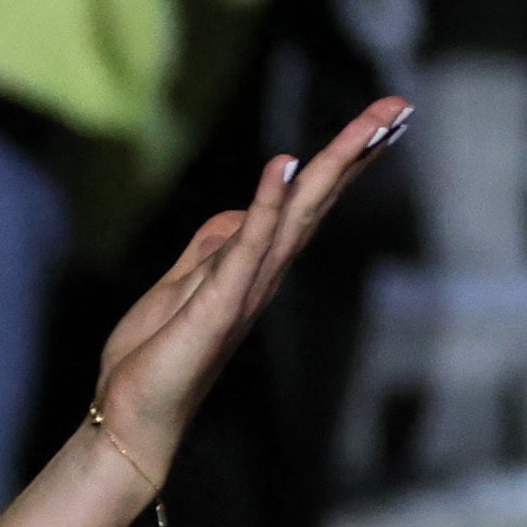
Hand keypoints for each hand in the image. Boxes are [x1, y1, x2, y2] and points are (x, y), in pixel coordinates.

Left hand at [0, 97, 401, 526]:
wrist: (127, 419)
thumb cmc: (152, 362)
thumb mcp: (176, 289)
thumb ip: (207, 251)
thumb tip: (237, 211)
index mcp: (250, 269)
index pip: (301, 205)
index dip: (336, 162)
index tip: (376, 122)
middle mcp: (260, 277)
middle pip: (316, 201)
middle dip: (355, 152)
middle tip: (399, 107)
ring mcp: (244, 290)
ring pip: (297, 216)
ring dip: (330, 167)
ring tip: (370, 124)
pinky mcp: (218, 304)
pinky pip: (246, 247)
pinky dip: (266, 206)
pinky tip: (283, 167)